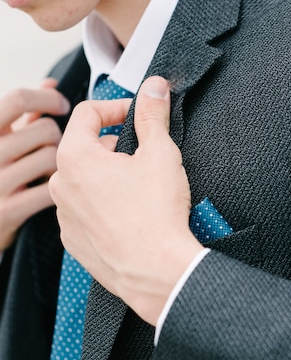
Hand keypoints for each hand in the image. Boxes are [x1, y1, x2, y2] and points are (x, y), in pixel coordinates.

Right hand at [0, 78, 69, 249]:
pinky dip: (60, 186)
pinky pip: (51, 189)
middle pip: (46, 130)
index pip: (18, 99)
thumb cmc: (1, 169)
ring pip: (53, 158)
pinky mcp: (9, 210)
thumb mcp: (5, 136)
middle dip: (59, 136)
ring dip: (62, 162)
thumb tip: (51, 83)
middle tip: (57, 146)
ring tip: (54, 168)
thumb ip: (26, 111)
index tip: (62, 105)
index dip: (48, 98)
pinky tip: (55, 188)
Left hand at [49, 76, 203, 325]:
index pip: (87, 112)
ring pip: (85, 181)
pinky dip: (105, 205)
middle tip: (144, 155)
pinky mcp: (75, 241)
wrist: (155, 271)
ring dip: (109, 176)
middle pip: (85, 148)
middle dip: (114, 145)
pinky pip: (86, 211)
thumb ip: (153, 115)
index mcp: (75, 157)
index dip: (116, 107)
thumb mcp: (160, 153)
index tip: (137, 116)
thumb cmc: (155, 214)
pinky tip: (131, 214)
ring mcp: (65, 216)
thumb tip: (154, 88)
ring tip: (140, 189)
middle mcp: (60, 185)